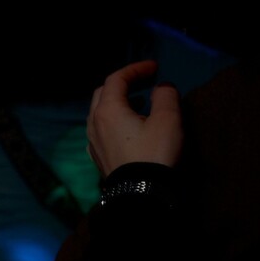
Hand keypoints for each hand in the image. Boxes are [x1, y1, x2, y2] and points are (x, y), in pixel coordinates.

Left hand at [88, 60, 182, 176]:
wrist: (140, 194)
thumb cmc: (154, 154)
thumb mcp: (168, 120)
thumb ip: (165, 96)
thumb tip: (161, 87)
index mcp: (107, 110)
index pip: (116, 79)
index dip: (135, 69)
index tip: (154, 67)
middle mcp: (93, 123)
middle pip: (103, 93)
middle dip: (123, 83)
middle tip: (144, 81)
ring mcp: (92, 141)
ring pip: (100, 112)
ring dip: (118, 102)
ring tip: (140, 102)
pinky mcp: (97, 157)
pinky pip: (101, 130)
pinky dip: (114, 120)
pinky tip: (128, 127)